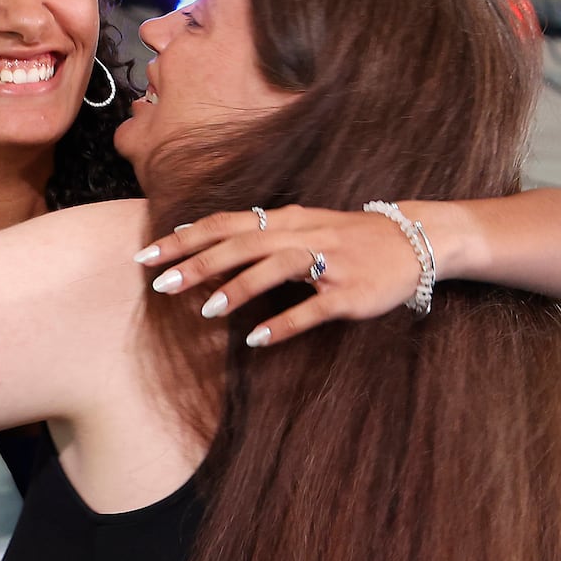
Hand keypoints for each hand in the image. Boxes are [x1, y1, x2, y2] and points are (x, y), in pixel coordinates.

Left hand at [135, 205, 424, 346]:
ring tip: (205, 311)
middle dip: (198, 263)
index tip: (145, 254)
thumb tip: (201, 242)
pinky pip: (313, 308)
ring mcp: (327, 262)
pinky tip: (257, 340)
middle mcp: (301, 235)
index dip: (183, 238)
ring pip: (275, 267)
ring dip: (239, 288)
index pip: (224, 224)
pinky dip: (284, 323)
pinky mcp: (350, 292)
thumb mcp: (299, 228)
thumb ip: (254, 234)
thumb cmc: (346, 237)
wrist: (414, 239)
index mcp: (284, 220)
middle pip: (241, 242)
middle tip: (159, 284)